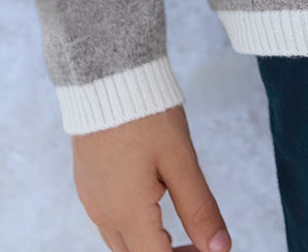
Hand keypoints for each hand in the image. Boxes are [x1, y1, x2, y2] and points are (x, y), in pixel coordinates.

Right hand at [71, 103, 232, 251]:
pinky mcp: (87, 186)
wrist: (105, 74)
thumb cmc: (146, 112)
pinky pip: (109, 224)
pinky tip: (153, 208)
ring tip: (181, 232)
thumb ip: (199, 208)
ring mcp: (91, 201)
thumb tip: (220, 248)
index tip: (208, 250)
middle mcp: (103, 214)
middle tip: (199, 245)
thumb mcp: (180, 159)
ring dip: (149, 246)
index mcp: (127, 212)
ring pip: (120, 245)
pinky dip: (133, 229)